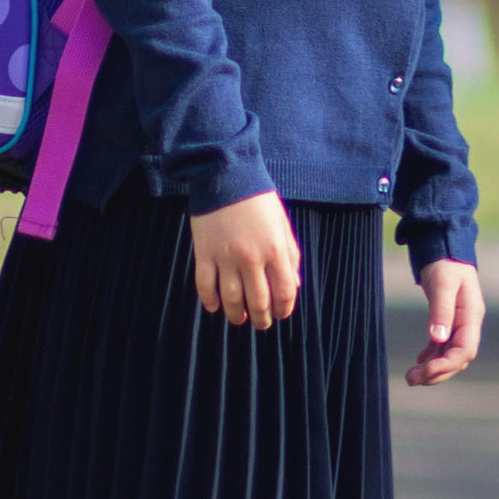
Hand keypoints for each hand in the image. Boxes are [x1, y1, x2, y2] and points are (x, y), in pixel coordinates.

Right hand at [191, 192, 301, 330]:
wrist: (226, 175)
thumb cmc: (259, 200)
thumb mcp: (282, 224)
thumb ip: (291, 255)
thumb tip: (294, 285)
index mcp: (275, 249)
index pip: (284, 291)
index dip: (284, 308)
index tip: (280, 314)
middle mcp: (252, 257)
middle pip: (258, 301)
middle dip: (261, 318)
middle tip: (260, 323)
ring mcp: (226, 257)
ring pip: (231, 299)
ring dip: (236, 315)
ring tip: (239, 318)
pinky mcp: (204, 253)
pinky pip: (206, 286)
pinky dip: (210, 301)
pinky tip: (215, 307)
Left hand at [406, 258, 483, 387]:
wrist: (444, 245)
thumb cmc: (445, 262)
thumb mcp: (443, 284)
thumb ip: (441, 310)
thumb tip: (437, 339)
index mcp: (471, 316)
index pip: (465, 351)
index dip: (446, 365)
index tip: (425, 371)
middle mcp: (468, 323)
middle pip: (458, 359)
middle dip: (437, 373)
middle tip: (411, 379)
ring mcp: (460, 323)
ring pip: (450, 355)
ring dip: (433, 368)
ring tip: (411, 376)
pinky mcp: (449, 320)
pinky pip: (443, 345)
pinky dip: (432, 356)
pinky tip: (419, 360)